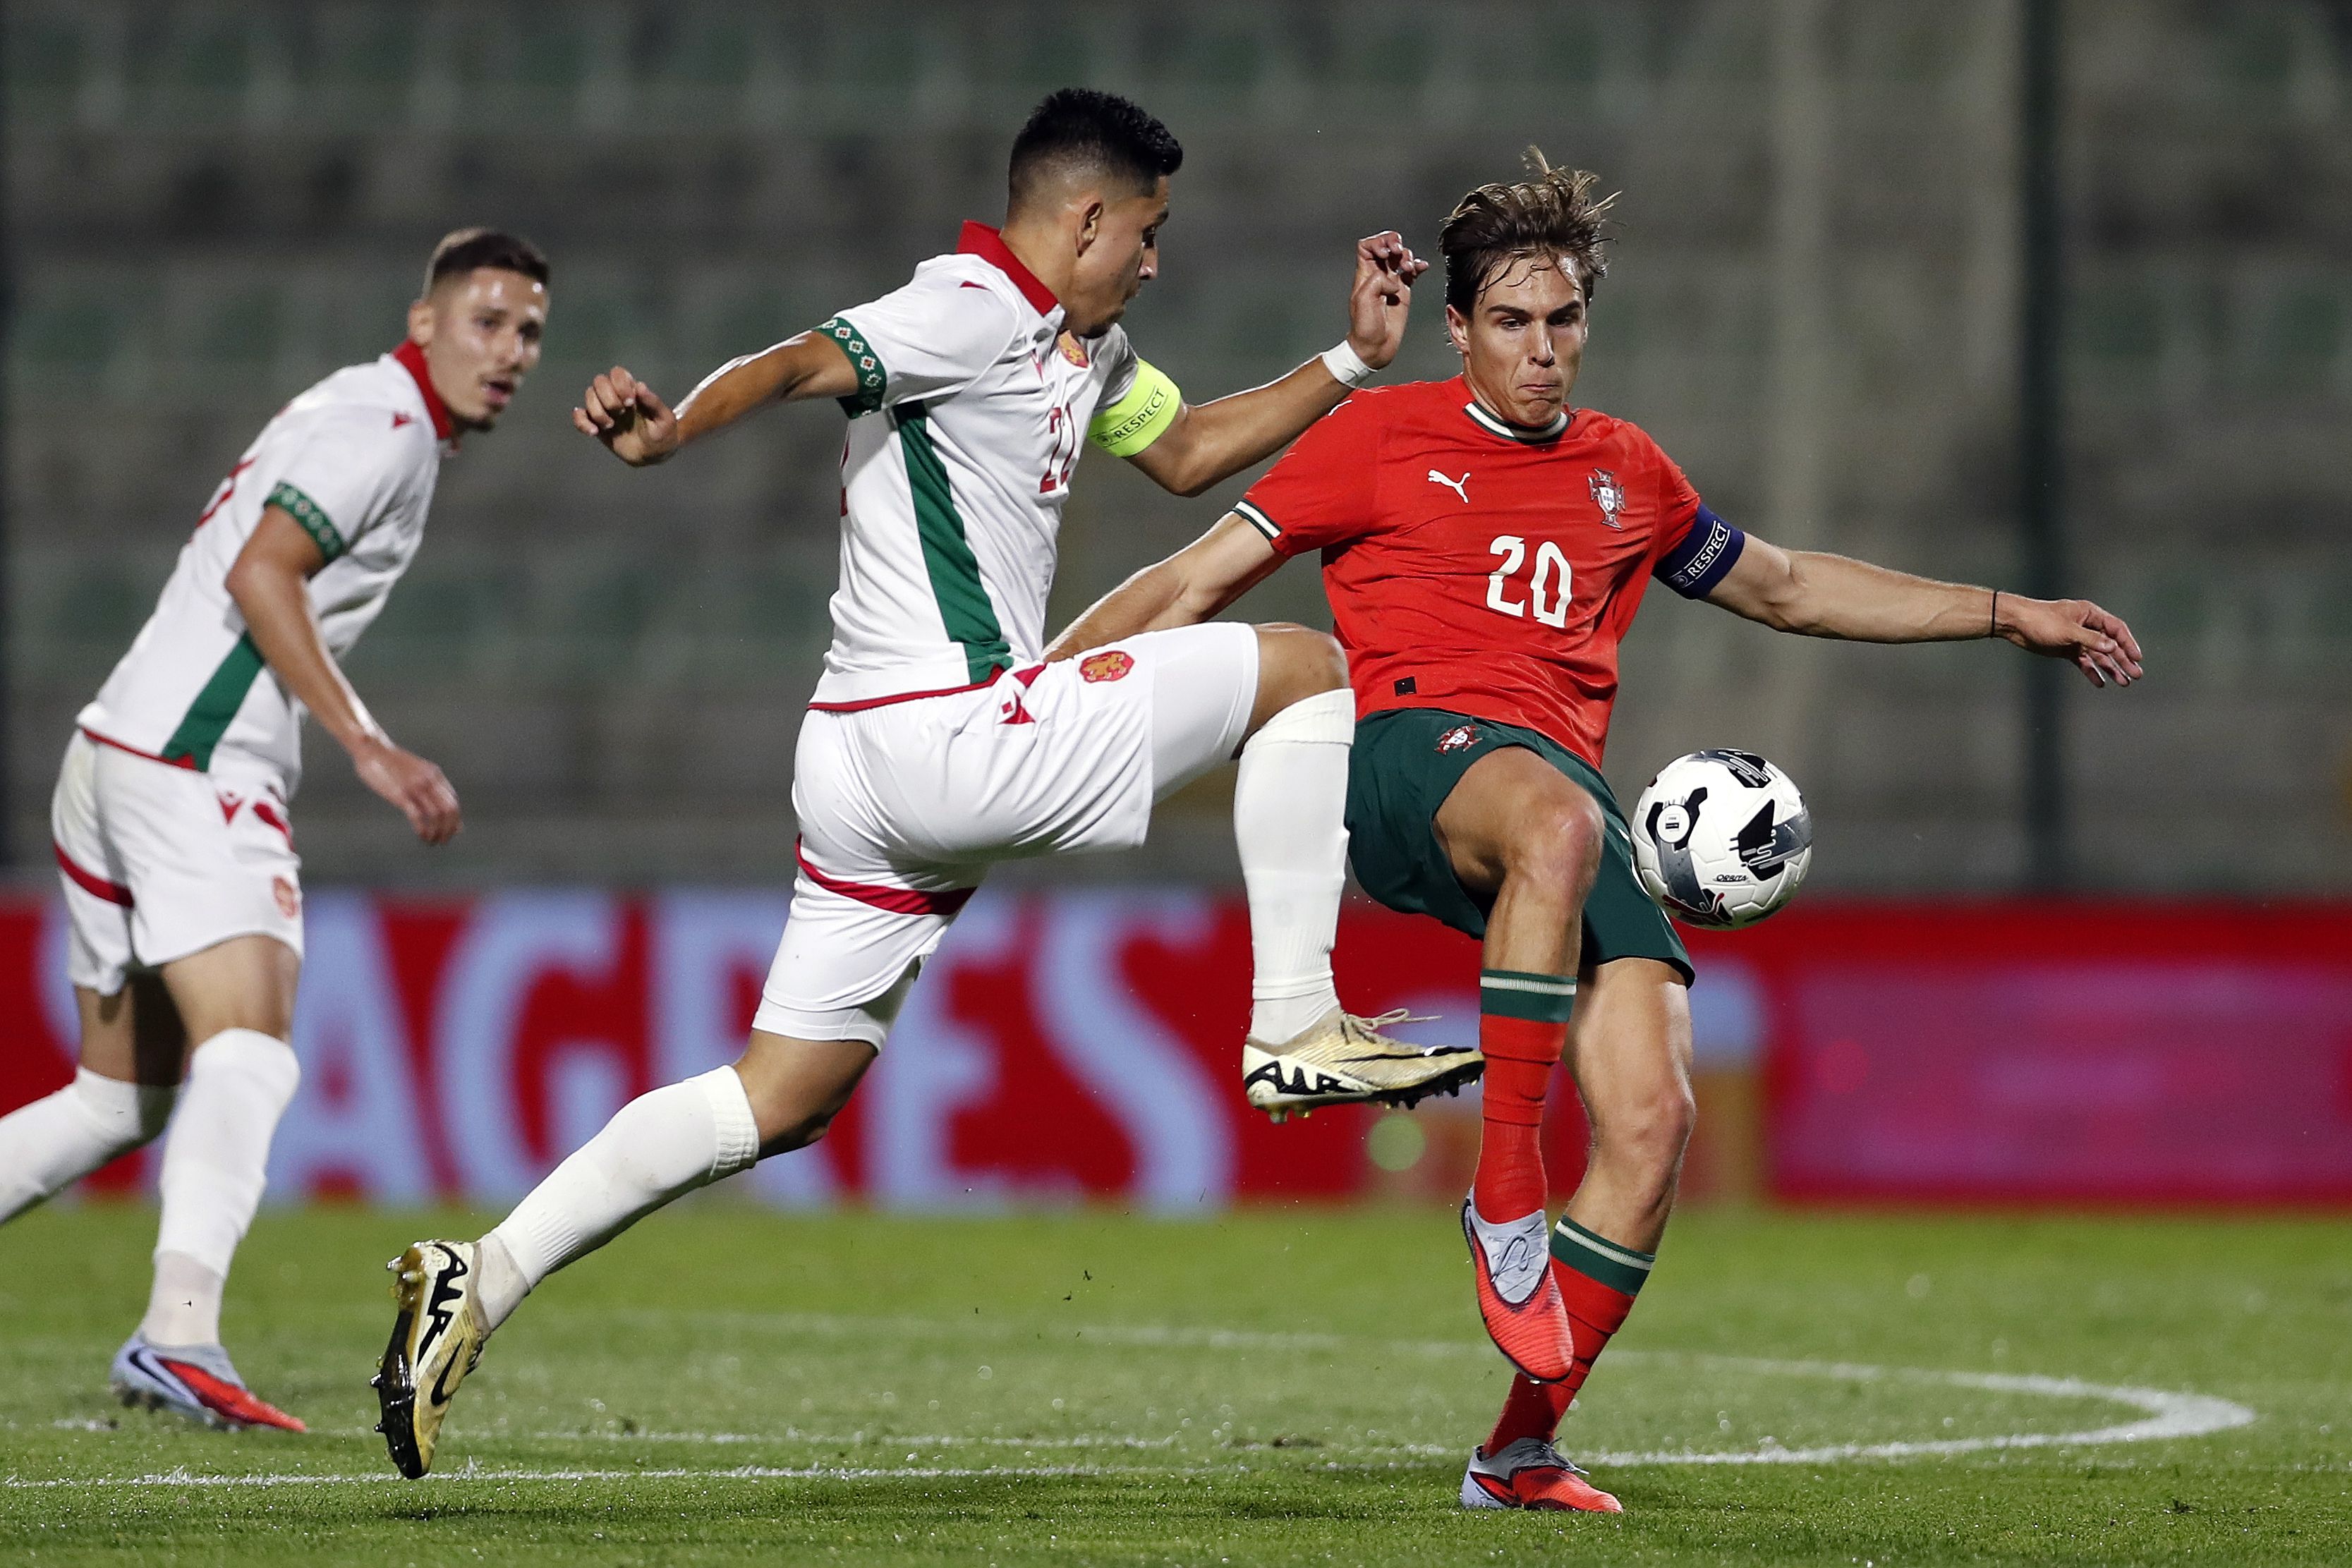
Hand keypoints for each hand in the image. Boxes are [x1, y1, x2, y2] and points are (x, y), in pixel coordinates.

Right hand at [351, 737, 461, 844]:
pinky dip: (423, 830)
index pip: (453, 801)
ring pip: (437, 816)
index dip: (454, 819)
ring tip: (431, 841)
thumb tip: (436, 801)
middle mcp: (429, 781)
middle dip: (449, 829)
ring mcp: (416, 787)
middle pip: (450, 810)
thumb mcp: (417, 771)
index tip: (449, 831)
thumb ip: (429, 786)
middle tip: (442, 841)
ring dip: (437, 833)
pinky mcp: (401, 794)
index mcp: (434, 774)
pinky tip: (421, 836)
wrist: (372, 749)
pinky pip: (419, 817)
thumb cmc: (391, 764)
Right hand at [573, 366, 679, 465]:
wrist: (653, 456)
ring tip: (610, 426)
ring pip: (589, 396)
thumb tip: (640, 386)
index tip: (630, 403)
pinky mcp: (595, 424)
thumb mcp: (665, 420)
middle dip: (608, 397)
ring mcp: (604, 409)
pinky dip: (581, 422)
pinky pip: (580, 416)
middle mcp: (615, 395)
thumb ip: (654, 403)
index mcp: (632, 390)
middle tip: (621, 413)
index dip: (619, 384)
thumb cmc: (662, 435)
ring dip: (597, 411)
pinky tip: (593, 432)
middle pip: (599, 381)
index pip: (617, 373)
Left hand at [1343, 231, 1428, 370]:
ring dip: (1407, 257)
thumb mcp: (1364, 300)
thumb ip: (1377, 281)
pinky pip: (1412, 272)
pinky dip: (1418, 266)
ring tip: (1408, 268)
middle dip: (1394, 244)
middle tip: (1398, 253)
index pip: (1367, 246)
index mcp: (1364, 275)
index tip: (1386, 252)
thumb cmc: (1365, 328)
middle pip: (1386, 246)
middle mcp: (1378, 275)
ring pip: (1400, 257)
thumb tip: (1394, 280)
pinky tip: (1421, 267)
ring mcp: (1391, 282)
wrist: (1374, 346)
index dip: (1377, 242)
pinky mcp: (1403, 291)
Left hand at [1996, 594, 2144, 687]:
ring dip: (2111, 668)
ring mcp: (2077, 638)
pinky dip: (2091, 671)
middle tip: (2136, 675)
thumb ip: (2091, 639)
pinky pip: (2083, 662)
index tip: (2137, 658)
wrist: (2015, 624)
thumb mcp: (2068, 630)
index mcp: (2090, 614)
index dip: (2128, 643)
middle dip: (2123, 660)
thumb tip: (2112, 647)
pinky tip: (2100, 683)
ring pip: (2098, 655)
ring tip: (2124, 682)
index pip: (2116, 629)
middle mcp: (2086, 626)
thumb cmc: (2041, 621)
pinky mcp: (2066, 649)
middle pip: (2110, 644)